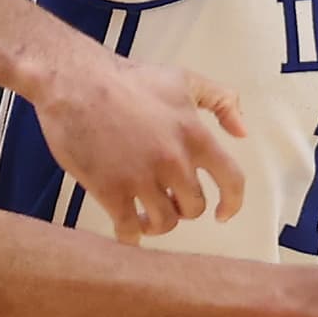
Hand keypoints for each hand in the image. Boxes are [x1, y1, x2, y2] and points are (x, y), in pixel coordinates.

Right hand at [41, 53, 246, 239]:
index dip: (232, 203)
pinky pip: (128, 229)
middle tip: (167, 200)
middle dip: (182, 207)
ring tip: (146, 216)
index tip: (223, 214)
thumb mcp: (183, 79)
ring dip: (157, 224)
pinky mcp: (110, 190)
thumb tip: (242, 132)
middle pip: (193, 207)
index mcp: (195, 136)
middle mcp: (174, 162)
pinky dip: (130, 237)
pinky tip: (127, 232)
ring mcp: (141, 178)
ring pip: (164, 223)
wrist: (75, 81)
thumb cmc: (127, 79)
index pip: (231, 181)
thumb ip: (220, 100)